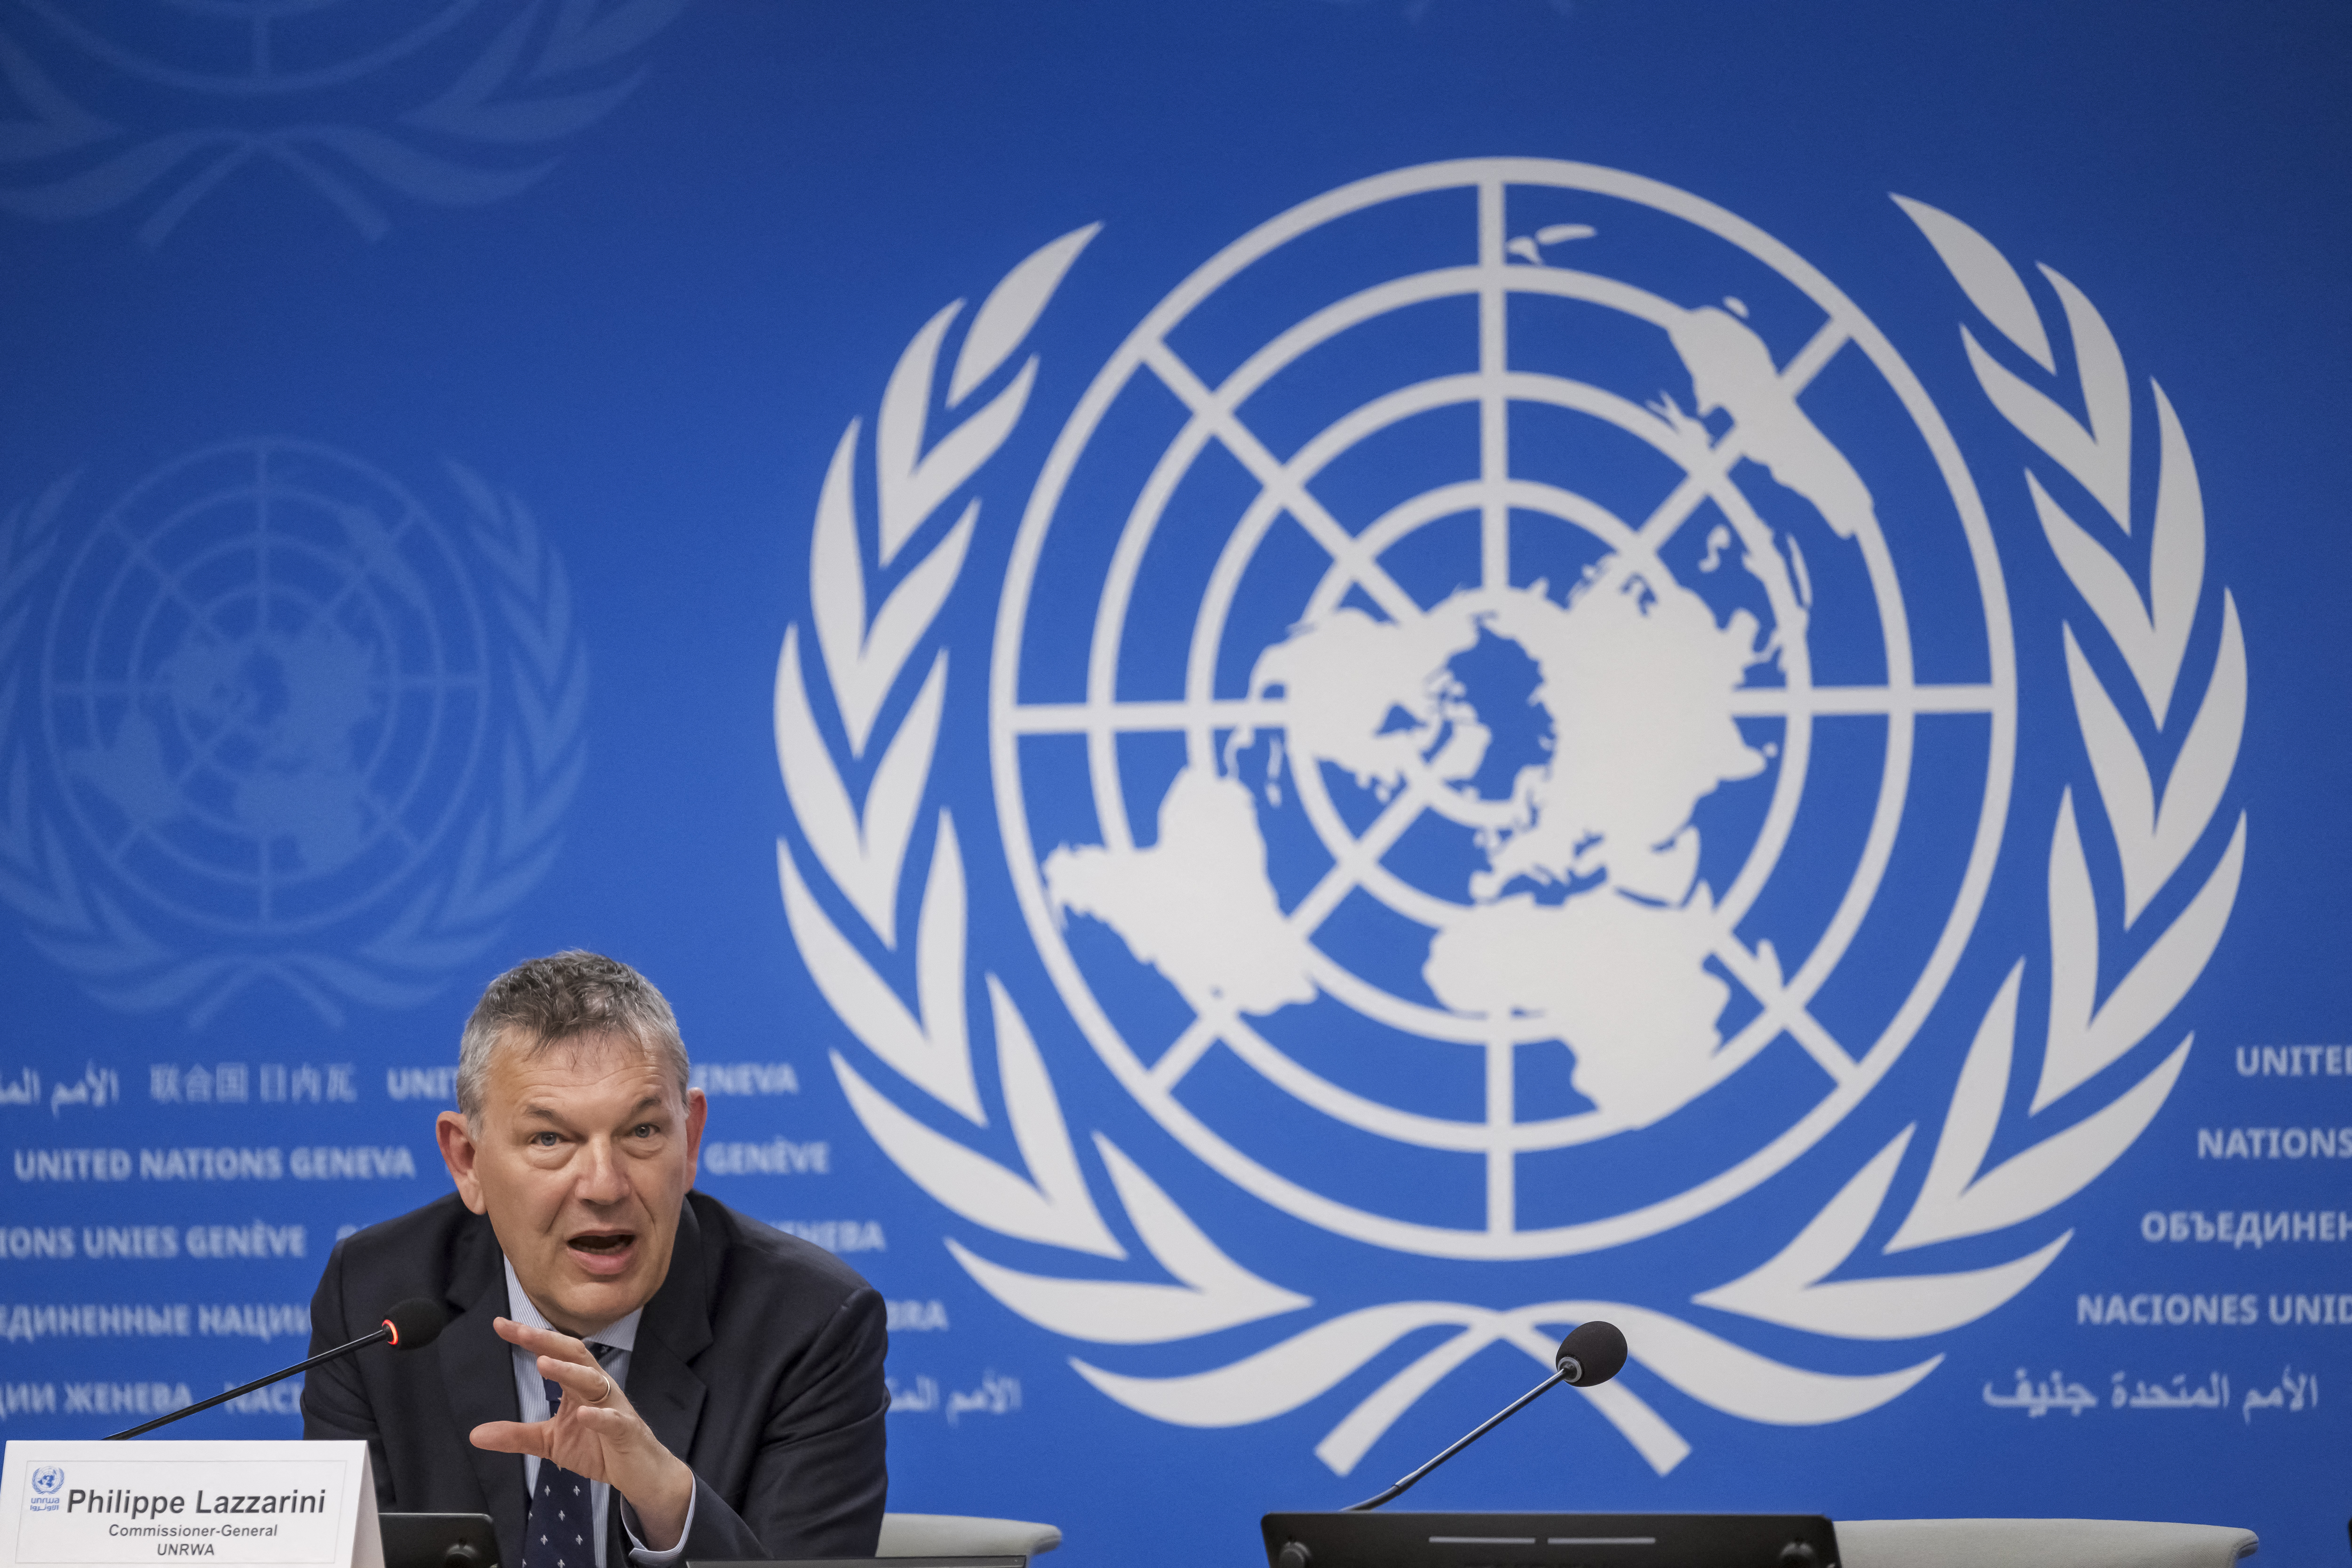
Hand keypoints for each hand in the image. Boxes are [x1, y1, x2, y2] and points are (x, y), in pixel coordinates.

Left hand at [468, 1318, 694, 1551]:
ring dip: (569, 1371)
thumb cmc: (598, 1448)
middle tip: (520, 1331)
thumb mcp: (550, 1441)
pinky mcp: (626, 1431)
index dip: (530, 1338)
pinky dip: (599, 1416)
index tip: (500, 1325)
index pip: (554, 1353)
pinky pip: (614, 1420)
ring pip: (593, 1381)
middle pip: (574, 1355)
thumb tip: (474, 1434)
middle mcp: (597, 1388)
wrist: (639, 1472)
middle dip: (547, 1341)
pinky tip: (583, 1413)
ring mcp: (614, 1407)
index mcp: (578, 1386)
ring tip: (543, 1363)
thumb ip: (516, 1435)